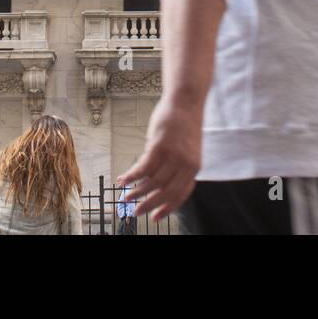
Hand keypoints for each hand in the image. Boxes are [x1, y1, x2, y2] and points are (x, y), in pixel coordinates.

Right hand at [117, 98, 202, 221]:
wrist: (186, 101)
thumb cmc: (184, 124)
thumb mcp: (187, 149)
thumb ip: (177, 166)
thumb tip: (159, 184)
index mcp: (194, 168)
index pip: (181, 195)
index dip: (167, 208)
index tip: (155, 218)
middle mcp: (185, 164)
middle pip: (165, 192)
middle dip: (149, 205)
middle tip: (135, 212)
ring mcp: (172, 155)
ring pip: (152, 182)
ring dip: (136, 192)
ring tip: (126, 197)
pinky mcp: (159, 145)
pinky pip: (143, 167)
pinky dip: (131, 176)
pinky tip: (123, 180)